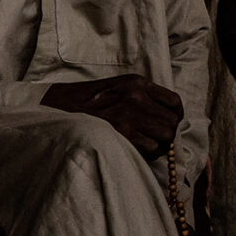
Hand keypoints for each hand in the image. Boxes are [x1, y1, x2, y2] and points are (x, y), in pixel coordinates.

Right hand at [44, 74, 183, 157]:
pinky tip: (135, 149)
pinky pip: (152, 147)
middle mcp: (137, 96)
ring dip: (159, 144)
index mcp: (137, 83)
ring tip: (144, 144)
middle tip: (154, 138)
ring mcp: (130, 113)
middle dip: (166, 133)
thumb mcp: (118, 88)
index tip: (168, 124)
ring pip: (166, 136)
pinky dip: (148, 152)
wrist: (59, 109)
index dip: (175, 116)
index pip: (174, 102)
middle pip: (172, 121)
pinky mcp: (122, 131)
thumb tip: (167, 117)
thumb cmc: (89, 103)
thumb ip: (143, 98)